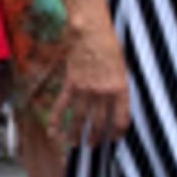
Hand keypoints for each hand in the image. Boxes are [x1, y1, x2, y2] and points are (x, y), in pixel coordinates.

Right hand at [60, 27, 129, 146]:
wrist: (90, 31)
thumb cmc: (109, 45)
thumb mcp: (122, 67)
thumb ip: (119, 87)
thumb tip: (116, 103)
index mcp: (119, 89)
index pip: (120, 119)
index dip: (117, 133)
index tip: (114, 138)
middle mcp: (102, 93)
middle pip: (98, 123)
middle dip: (95, 137)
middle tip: (93, 145)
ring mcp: (85, 89)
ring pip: (80, 118)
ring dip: (77, 134)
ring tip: (76, 143)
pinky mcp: (70, 83)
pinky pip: (63, 105)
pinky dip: (57, 119)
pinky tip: (53, 131)